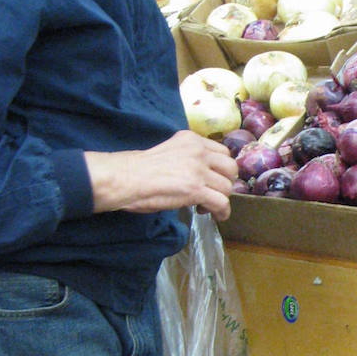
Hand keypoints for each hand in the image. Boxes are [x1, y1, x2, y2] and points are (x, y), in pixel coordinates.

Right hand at [86, 130, 237, 220]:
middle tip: (213, 192)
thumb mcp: (171, 151)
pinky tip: (216, 216)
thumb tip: (201, 172)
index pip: (221, 152)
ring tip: (205, 205)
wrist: (126, 178)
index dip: (220, 168)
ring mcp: (198, 169)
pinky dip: (222, 212)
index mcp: (192, 139)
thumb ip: (188, 156)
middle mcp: (199, 151)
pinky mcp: (196, 188)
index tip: (212, 179)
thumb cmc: (140, 168)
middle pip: (230, 167)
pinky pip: (221, 202)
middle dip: (225, 182)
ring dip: (221, 198)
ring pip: (227, 186)